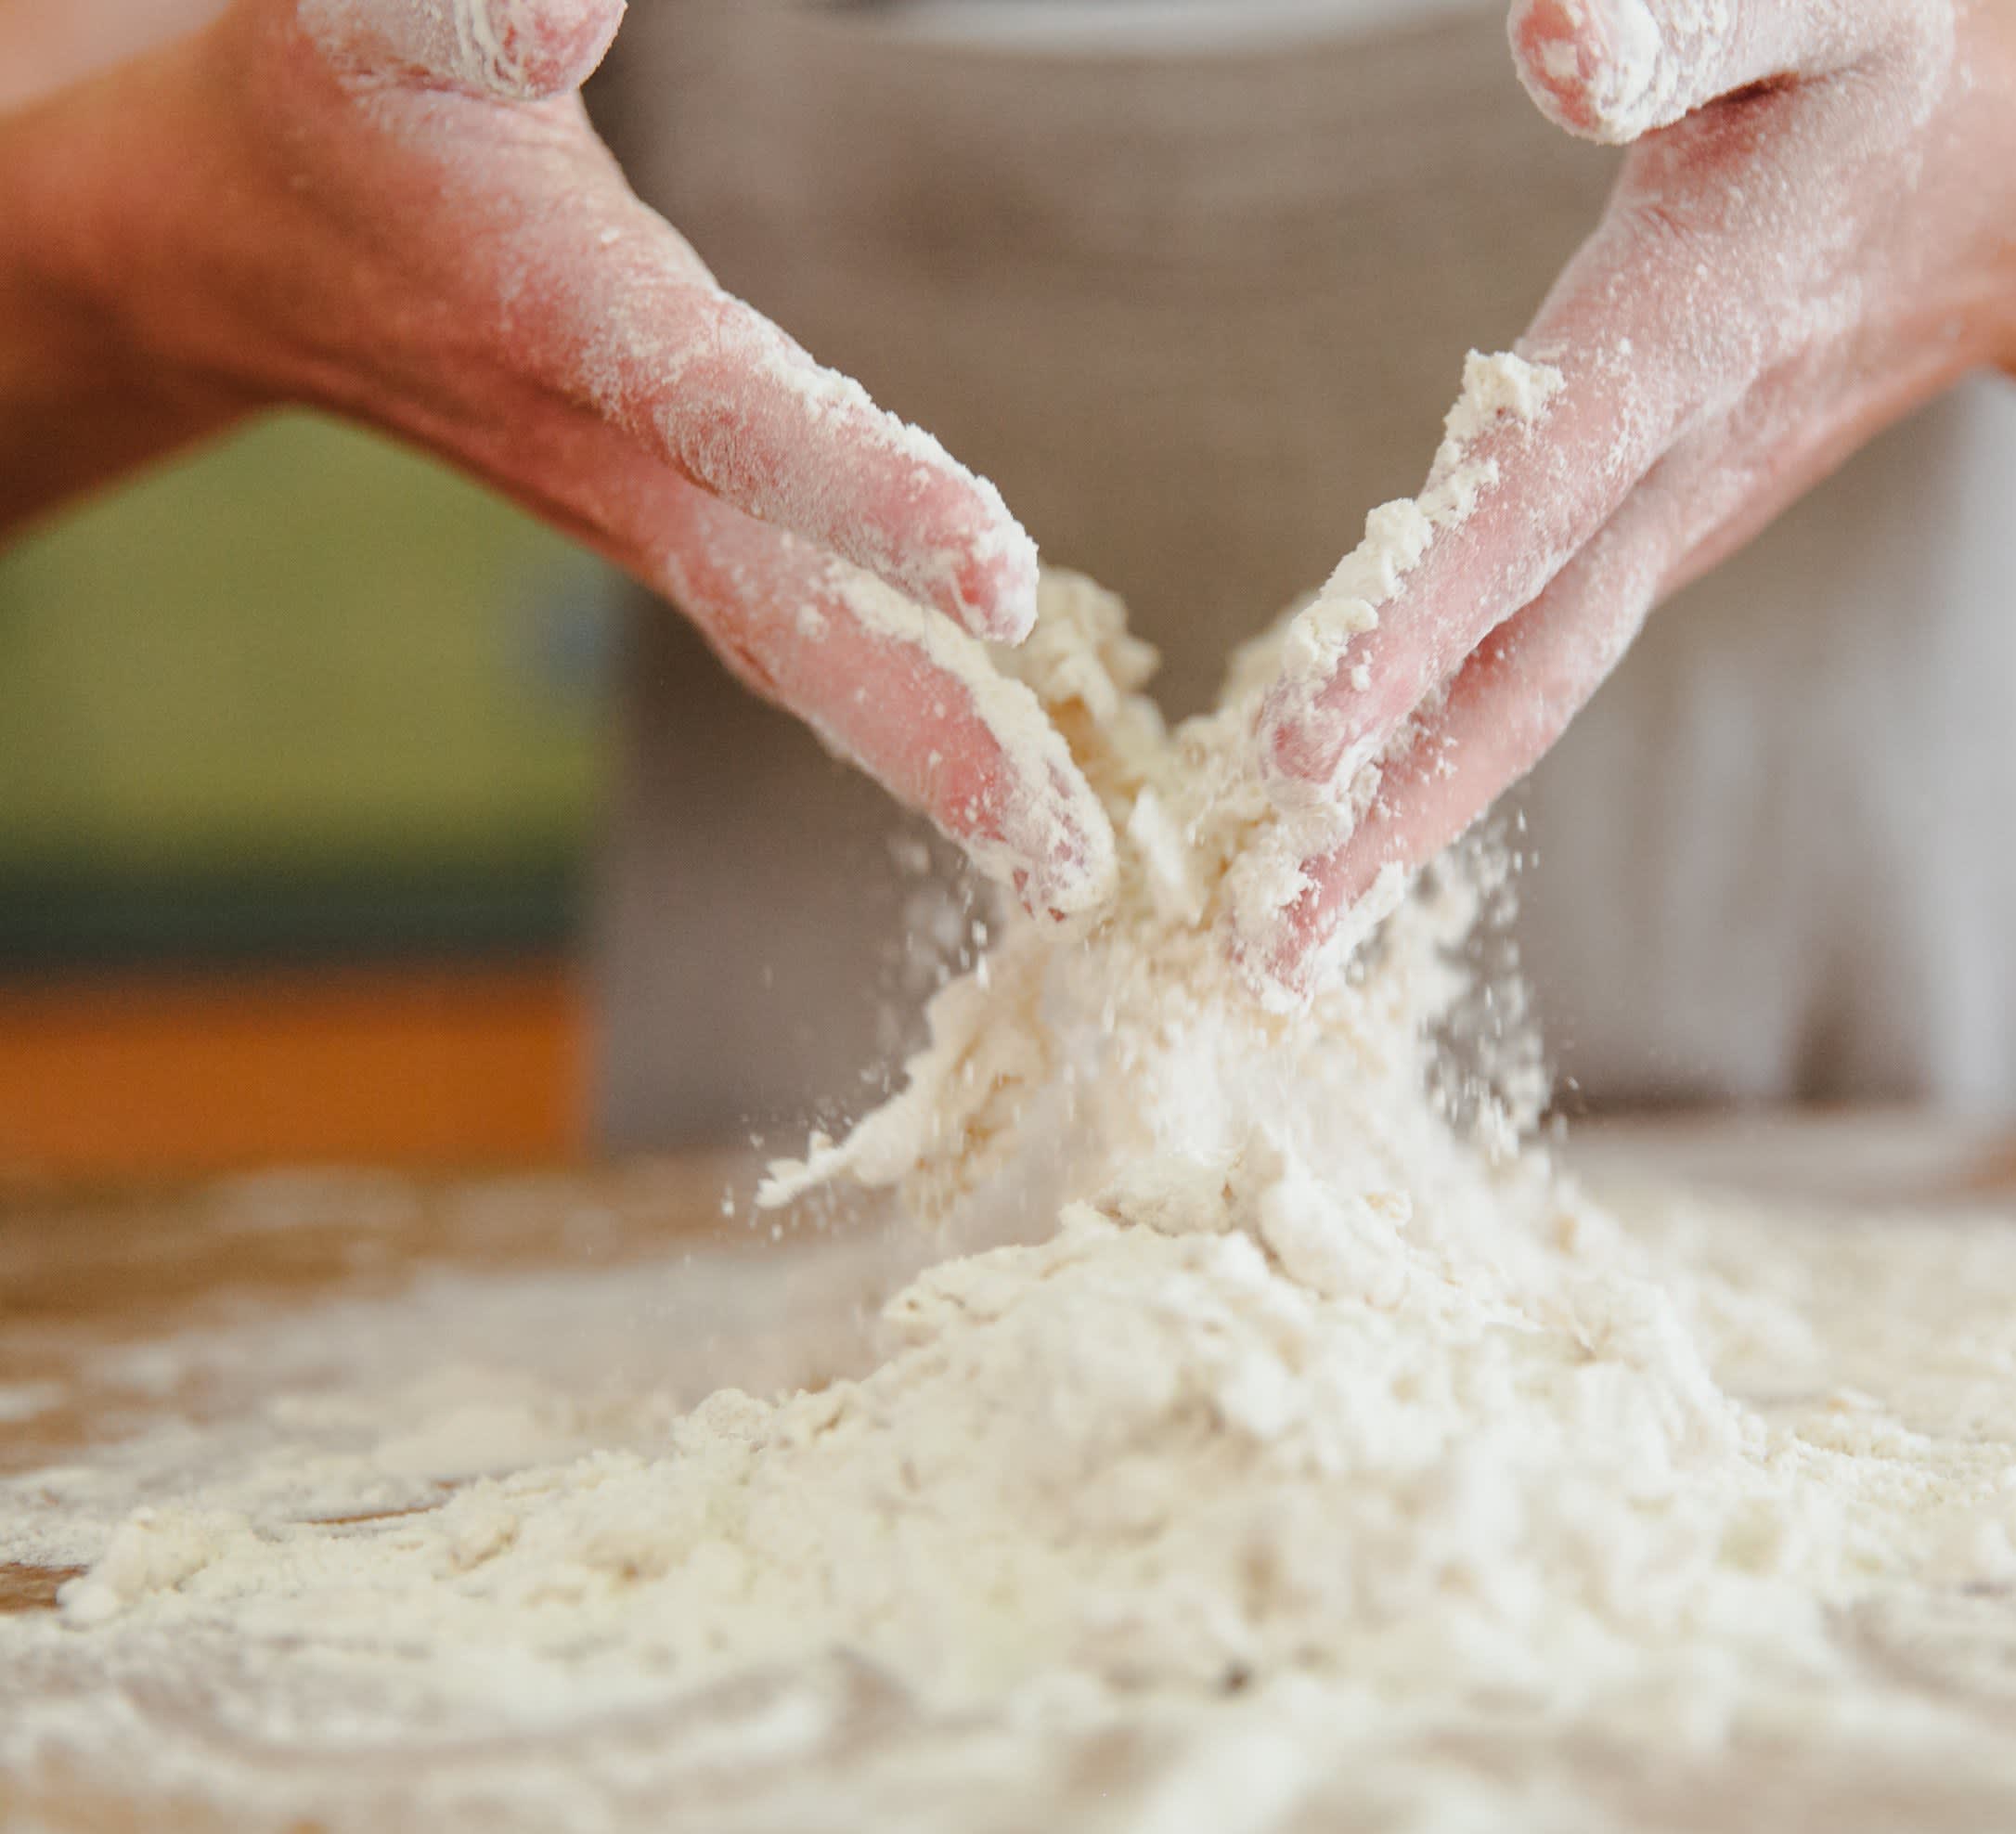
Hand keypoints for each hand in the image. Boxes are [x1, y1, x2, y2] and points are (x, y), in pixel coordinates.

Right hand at [1, 0, 1112, 917]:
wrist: (245, 250)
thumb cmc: (324, 117)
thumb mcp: (375, 31)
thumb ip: (466, 10)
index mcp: (568, 334)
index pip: (737, 421)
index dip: (865, 498)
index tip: (998, 580)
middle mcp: (621, 467)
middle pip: (792, 626)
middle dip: (931, 738)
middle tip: (1067, 860)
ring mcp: (647, 521)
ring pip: (806, 660)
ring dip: (940, 762)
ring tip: (1068, 863)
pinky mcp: (670, 529)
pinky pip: (803, 637)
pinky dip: (906, 712)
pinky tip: (1008, 764)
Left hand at [1243, 0, 2015, 989]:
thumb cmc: (1908, 84)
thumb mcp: (1826, 7)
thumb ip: (1687, 24)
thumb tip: (1547, 39)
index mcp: (1688, 340)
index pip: (1533, 506)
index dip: (1420, 623)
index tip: (1304, 741)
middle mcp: (1677, 472)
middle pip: (1529, 671)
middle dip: (1398, 810)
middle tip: (1268, 947)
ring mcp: (1675, 523)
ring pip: (1536, 690)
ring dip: (1413, 818)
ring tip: (1289, 940)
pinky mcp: (1663, 535)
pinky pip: (1546, 657)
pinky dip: (1451, 747)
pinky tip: (1363, 810)